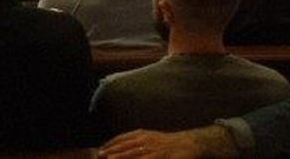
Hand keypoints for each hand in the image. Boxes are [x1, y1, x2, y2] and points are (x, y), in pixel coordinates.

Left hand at [101, 127, 229, 158]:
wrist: (189, 143)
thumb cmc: (169, 143)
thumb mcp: (151, 138)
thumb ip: (139, 142)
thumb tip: (124, 148)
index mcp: (143, 134)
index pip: (122, 137)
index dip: (111, 143)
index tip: (101, 148)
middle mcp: (146, 139)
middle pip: (125, 144)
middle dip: (111, 150)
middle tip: (100, 155)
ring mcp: (153, 147)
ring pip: (133, 152)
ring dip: (120, 156)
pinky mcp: (161, 155)